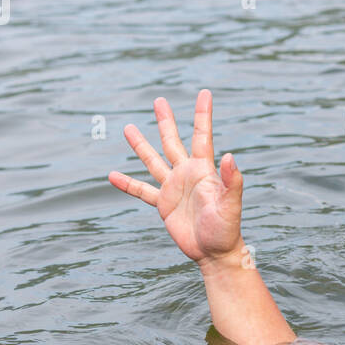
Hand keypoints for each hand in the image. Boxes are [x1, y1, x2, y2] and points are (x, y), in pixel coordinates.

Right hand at [109, 90, 244, 266]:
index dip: (203, 114)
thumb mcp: (231, 204)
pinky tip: (112, 175)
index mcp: (204, 169)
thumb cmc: (227, 228)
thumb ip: (232, 180)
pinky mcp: (164, 205)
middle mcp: (187, 174)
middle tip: (159, 100)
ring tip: (128, 128)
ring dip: (141, 145)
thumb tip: (230, 155)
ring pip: (153, 161)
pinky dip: (128, 184)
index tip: (205, 93)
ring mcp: (174, 188)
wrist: (214, 252)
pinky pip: (142, 191)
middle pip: (173, 141)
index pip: (202, 136)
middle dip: (166, 121)